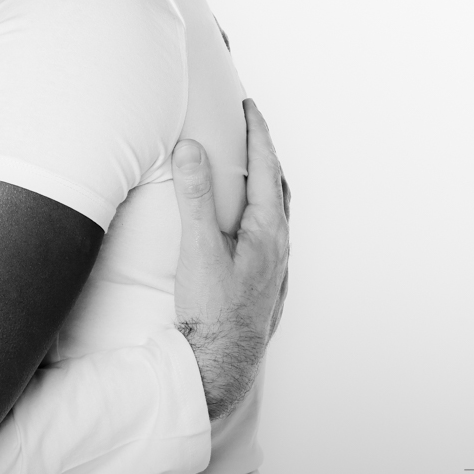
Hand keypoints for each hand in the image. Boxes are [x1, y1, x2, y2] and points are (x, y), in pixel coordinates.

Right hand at [170, 99, 290, 419]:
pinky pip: (270, 237)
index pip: (267, 170)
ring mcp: (274, 269)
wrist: (220, 366)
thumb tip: (193, 148)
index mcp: (267, 233)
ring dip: (266, 186)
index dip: (257, 135)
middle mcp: (278, 248)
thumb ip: (195, 197)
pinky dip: (261, 215)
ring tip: (250, 170)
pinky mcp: (264, 286)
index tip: (249, 107)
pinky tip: (248, 226)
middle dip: (265, 155)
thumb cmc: (212, 313)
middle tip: (250, 128)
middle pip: (280, 189)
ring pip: (277, 216)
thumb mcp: (198, 249)